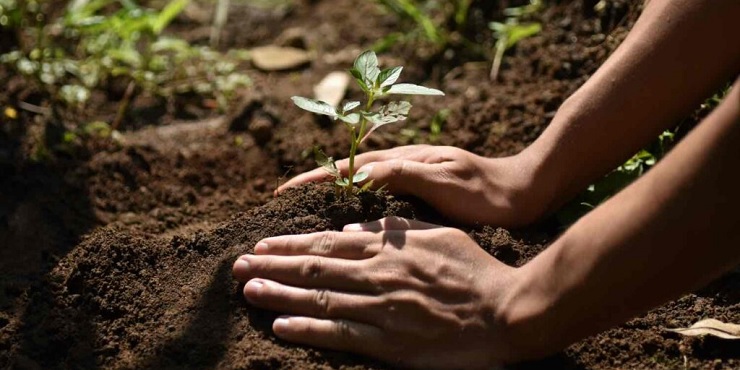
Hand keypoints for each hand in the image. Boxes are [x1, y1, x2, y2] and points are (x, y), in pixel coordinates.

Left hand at [232, 217, 519, 368]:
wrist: (506, 312)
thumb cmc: (475, 269)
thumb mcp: (436, 234)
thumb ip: (392, 229)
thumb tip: (351, 228)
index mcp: (388, 248)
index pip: (327, 244)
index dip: (290, 245)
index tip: (262, 245)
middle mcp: (378, 276)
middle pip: (314, 270)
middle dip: (272, 267)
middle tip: (238, 267)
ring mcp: (382, 310)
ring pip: (320, 300)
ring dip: (279, 295)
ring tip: (248, 291)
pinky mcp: (390, 343)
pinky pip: (341, 335)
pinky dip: (308, 330)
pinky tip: (281, 326)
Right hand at [277, 145, 546, 226]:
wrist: (521, 194)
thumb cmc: (486, 192)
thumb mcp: (446, 181)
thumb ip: (408, 174)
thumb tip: (364, 172)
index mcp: (403, 163)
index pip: (348, 168)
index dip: (314, 180)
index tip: (283, 191)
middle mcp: (402, 168)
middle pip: (346, 174)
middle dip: (312, 187)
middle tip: (283, 202)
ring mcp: (410, 180)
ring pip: (358, 187)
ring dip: (329, 198)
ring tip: (301, 215)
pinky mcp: (420, 194)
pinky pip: (375, 199)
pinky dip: (353, 207)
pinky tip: (346, 225)